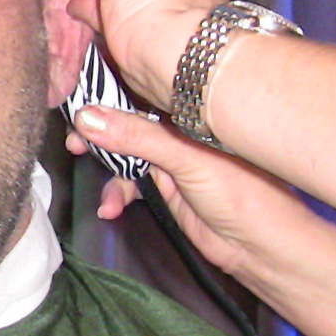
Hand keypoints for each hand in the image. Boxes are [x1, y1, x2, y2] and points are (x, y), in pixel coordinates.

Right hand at [70, 101, 319, 288]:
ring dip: (106, 166)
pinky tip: (111, 207)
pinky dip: (118, 193)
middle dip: (99, 129)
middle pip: (128, 118)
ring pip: (126, 151)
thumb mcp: (185, 159)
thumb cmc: (245, 194)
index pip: (143, 88)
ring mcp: (172, 157)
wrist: (262, 248)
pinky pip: (130, 182)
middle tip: (73, 140)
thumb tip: (87, 117)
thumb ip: (137, 138)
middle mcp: (179, 128)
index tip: (76, 93)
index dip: (109, 89)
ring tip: (89, 171)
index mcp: (191, 109)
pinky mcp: (166, 185)